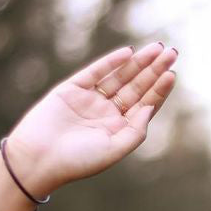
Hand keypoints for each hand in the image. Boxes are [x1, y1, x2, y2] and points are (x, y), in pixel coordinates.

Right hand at [3, 41, 177, 194]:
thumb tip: (151, 107)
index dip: (158, 89)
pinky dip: (111, 62)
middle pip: (136, 87)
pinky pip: (95, 72)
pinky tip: (129, 53)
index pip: (144, 104)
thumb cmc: (77, 161)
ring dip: (138, 63)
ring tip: (157, 49)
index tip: (172, 74)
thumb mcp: (114, 150)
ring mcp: (89, 99)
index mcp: (118, 129)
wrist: (38, 159)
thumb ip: (136, 131)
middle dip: (154, 70)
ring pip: (119, 76)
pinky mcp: (72, 89)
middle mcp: (106, 112)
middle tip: (172, 53)